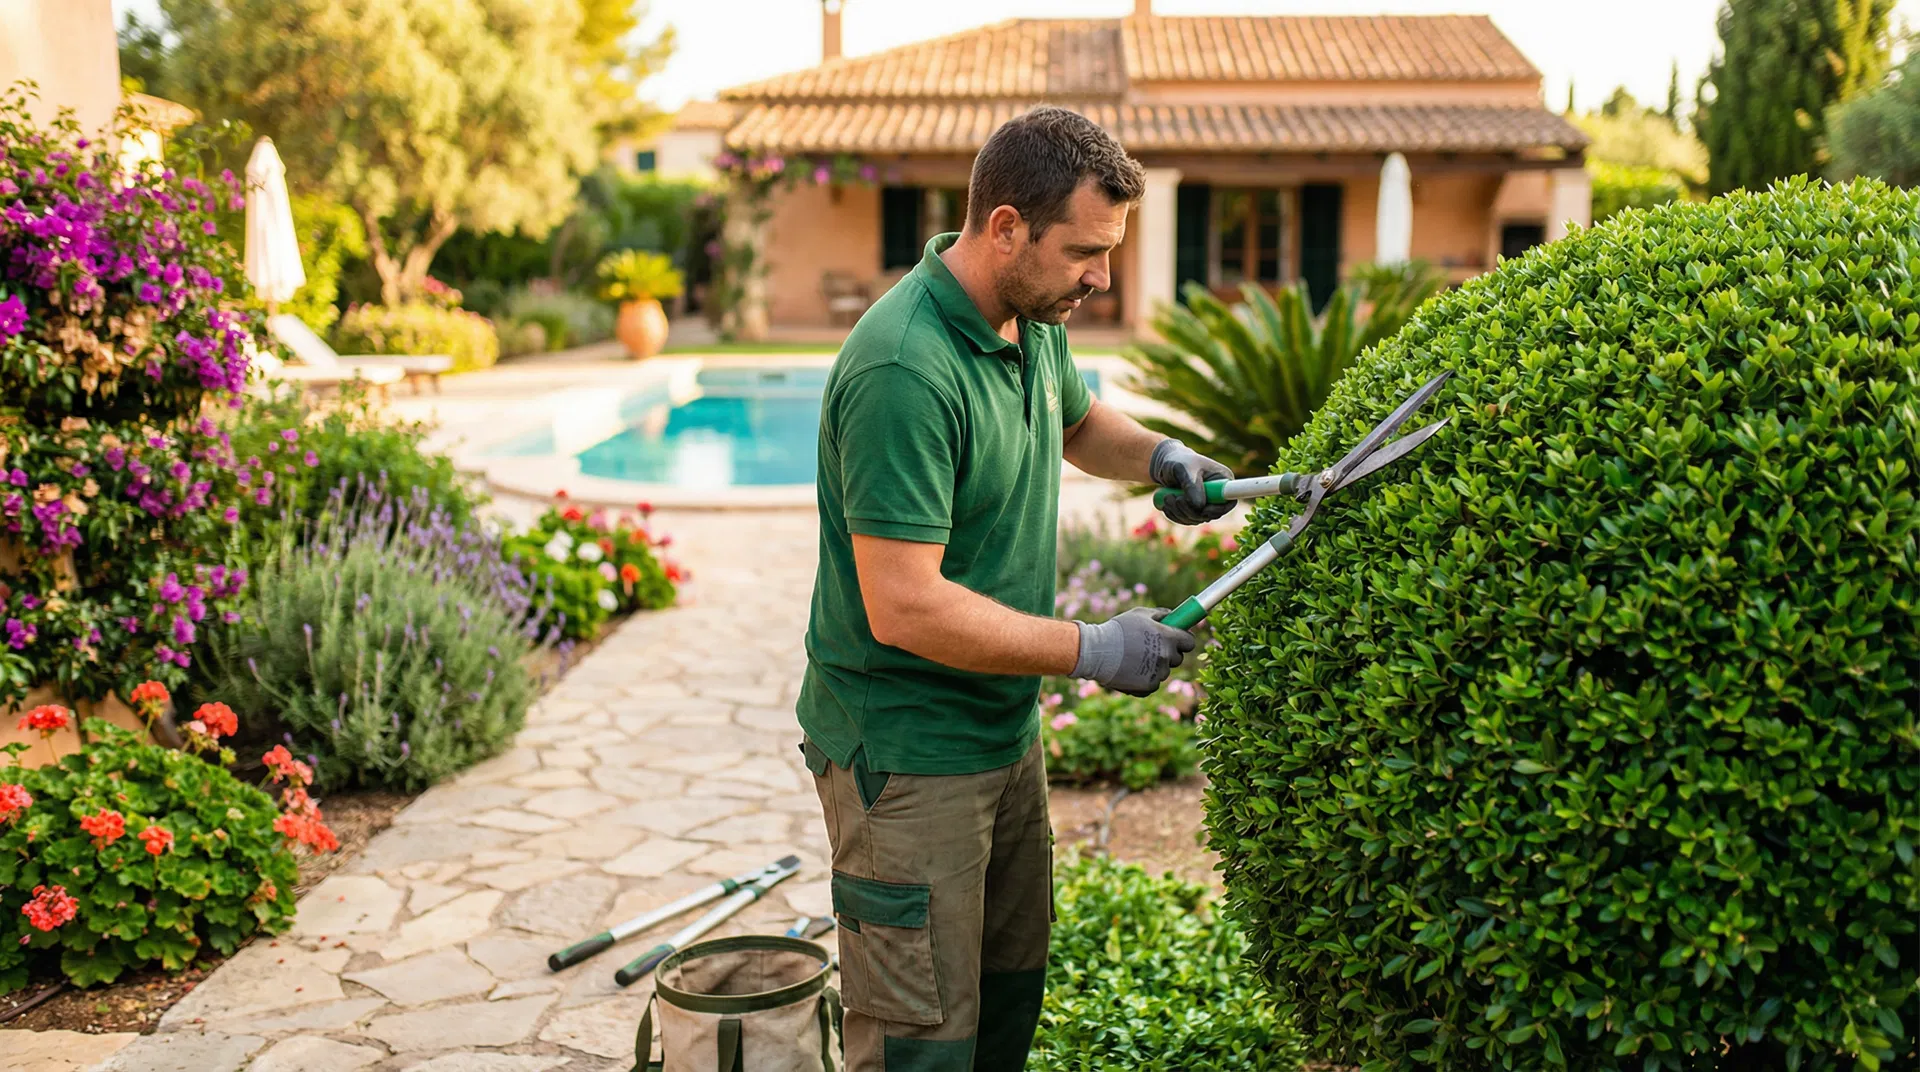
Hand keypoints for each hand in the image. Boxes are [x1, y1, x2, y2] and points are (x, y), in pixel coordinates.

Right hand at [1070, 607, 1196, 695]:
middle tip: (1151, 648)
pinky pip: (1153, 682)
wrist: (1098, 652)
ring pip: (1164, 671)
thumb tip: (1172, 616)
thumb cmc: (1119, 629)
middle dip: (1168, 653)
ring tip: (1135, 658)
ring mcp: (1158, 673)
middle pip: (1177, 658)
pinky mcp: (1149, 686)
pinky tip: (1131, 670)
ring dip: (1155, 666)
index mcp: (1168, 637)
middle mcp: (1166, 656)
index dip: (1183, 640)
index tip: (1177, 639)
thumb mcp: (1140, 614)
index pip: (1189, 642)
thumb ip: (1160, 614)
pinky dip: (1145, 678)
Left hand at [1150, 439, 1234, 524]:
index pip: (1229, 501)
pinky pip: (1188, 520)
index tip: (1203, 510)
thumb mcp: (1183, 469)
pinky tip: (1166, 506)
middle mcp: (1218, 494)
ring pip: (1197, 519)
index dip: (1218, 510)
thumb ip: (1191, 486)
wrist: (1166, 465)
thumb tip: (1199, 506)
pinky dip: (1176, 516)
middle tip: (1174, 499)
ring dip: (1180, 513)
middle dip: (1191, 511)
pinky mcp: (1195, 509)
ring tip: (1167, 497)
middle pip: (1211, 514)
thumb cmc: (1177, 461)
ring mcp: (1207, 503)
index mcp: (1223, 480)